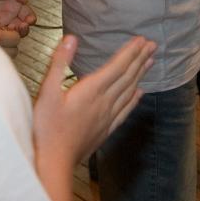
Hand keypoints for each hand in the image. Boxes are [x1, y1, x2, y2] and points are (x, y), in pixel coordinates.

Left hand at [0, 0, 36, 34]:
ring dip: (12, 35)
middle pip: (21, 27)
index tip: (29, 20)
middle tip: (22, 26)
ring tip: (11, 29)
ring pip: (9, 33)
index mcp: (15, 2)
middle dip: (24, 29)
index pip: (28, 14)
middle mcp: (8, 13)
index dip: (30, 19)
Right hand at [33, 35, 155, 165]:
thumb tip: (71, 38)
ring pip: (129, 91)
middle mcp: (104, 102)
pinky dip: (134, 99)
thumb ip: (59, 63)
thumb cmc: (47, 127)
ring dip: (140, 75)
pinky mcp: (105, 129)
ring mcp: (107, 117)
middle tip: (153, 45)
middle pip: (127, 76)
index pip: (117, 66)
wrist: (55, 162)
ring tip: (150, 61)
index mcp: (91, 90)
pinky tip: (140, 93)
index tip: (142, 39)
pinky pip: (125, 110)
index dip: (130, 52)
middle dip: (140, 58)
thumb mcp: (47, 91)